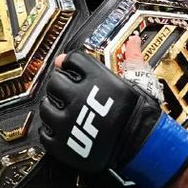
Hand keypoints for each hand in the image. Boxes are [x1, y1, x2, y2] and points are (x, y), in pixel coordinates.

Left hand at [39, 49, 187, 187]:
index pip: (72, 59)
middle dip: (61, 85)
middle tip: (69, 92)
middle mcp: (78, 97)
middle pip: (55, 81)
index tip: (73, 69)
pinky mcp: (63, 144)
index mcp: (96, 78)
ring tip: (65, 111)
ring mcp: (68, 122)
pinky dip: (50, 131)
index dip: (73, 64)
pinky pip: (44, 133)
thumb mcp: (139, 80)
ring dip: (53, 107)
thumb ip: (130, 58)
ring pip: (46, 106)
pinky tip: (62, 129)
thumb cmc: (141, 114)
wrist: (143, 146)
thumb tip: (132, 41)